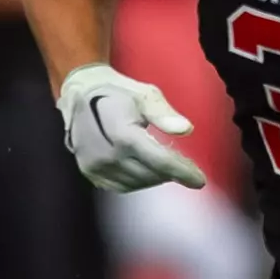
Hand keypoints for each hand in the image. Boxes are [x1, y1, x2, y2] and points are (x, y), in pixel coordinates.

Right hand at [58, 64, 207, 192]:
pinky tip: (145, 167)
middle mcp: (107, 154)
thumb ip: (164, 113)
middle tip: (183, 162)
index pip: (159, 161)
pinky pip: (121, 186)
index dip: (182, 172)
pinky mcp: (90, 172)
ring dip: (155, 177)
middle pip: (151, 175)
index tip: (199, 180)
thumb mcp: (145, 94)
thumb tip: (186, 129)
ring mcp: (95, 166)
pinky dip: (138, 181)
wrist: (80, 94)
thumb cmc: (118, 91)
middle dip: (171, 171)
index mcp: (122, 134)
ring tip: (163, 161)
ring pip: (138, 183)